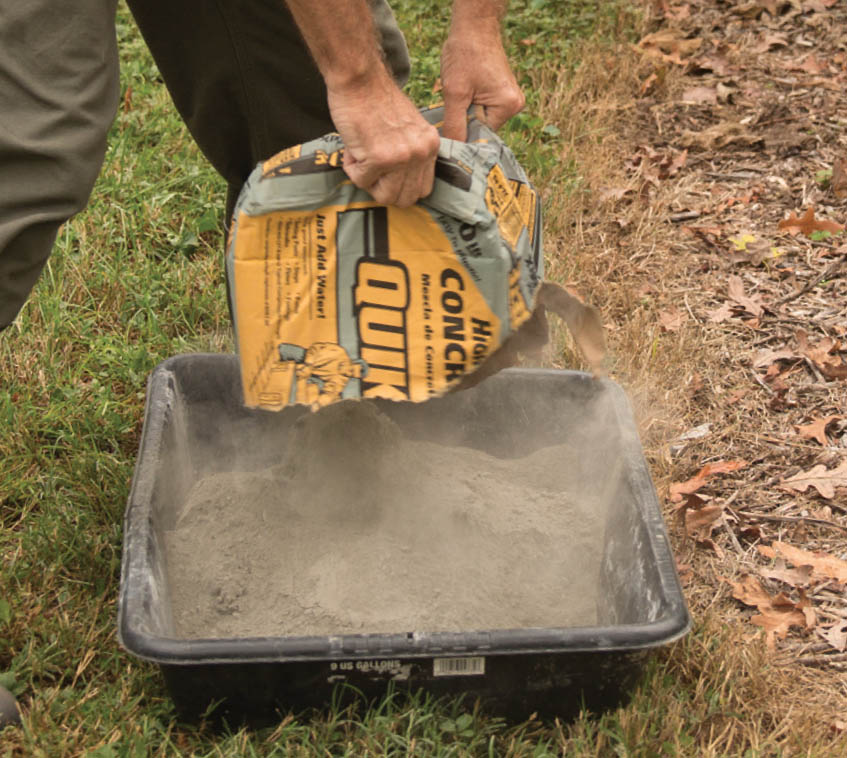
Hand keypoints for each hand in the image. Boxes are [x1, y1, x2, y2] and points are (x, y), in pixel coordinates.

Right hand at [327, 69, 440, 206]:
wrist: (360, 78)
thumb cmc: (376, 100)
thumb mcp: (408, 129)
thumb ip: (410, 155)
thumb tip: (399, 183)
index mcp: (431, 146)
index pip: (422, 190)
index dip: (400, 187)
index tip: (386, 175)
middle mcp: (421, 153)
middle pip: (404, 199)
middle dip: (383, 189)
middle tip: (371, 169)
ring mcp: (402, 157)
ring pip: (384, 196)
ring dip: (367, 181)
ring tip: (361, 156)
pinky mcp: (379, 157)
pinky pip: (361, 180)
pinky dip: (352, 168)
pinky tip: (353, 147)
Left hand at [440, 18, 524, 140]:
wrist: (474, 27)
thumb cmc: (465, 53)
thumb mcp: (455, 92)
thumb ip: (454, 124)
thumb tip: (453, 150)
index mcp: (507, 106)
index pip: (481, 135)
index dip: (463, 134)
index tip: (448, 131)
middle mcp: (514, 106)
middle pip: (482, 128)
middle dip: (464, 121)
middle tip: (452, 106)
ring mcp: (509, 100)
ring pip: (480, 119)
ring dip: (466, 112)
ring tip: (460, 95)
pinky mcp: (502, 94)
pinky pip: (483, 109)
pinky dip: (470, 105)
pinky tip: (465, 92)